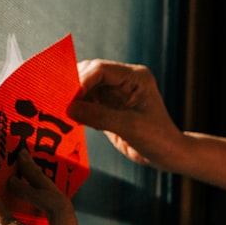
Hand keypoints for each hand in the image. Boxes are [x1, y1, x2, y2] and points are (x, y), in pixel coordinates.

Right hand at [68, 60, 185, 171]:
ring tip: (59, 109)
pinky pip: (86, 102)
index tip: (70, 98)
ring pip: (85, 87)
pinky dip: (76, 109)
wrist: (166, 154)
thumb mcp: (130, 127)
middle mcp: (124, 80)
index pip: (101, 69)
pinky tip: (68, 117)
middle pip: (90, 74)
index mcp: (135, 77)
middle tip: (58, 101)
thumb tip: (70, 109)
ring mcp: (115, 93)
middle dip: (74, 86)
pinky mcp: (108, 107)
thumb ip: (100, 117)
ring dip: (73, 97)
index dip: (82, 81)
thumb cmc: (158, 139)